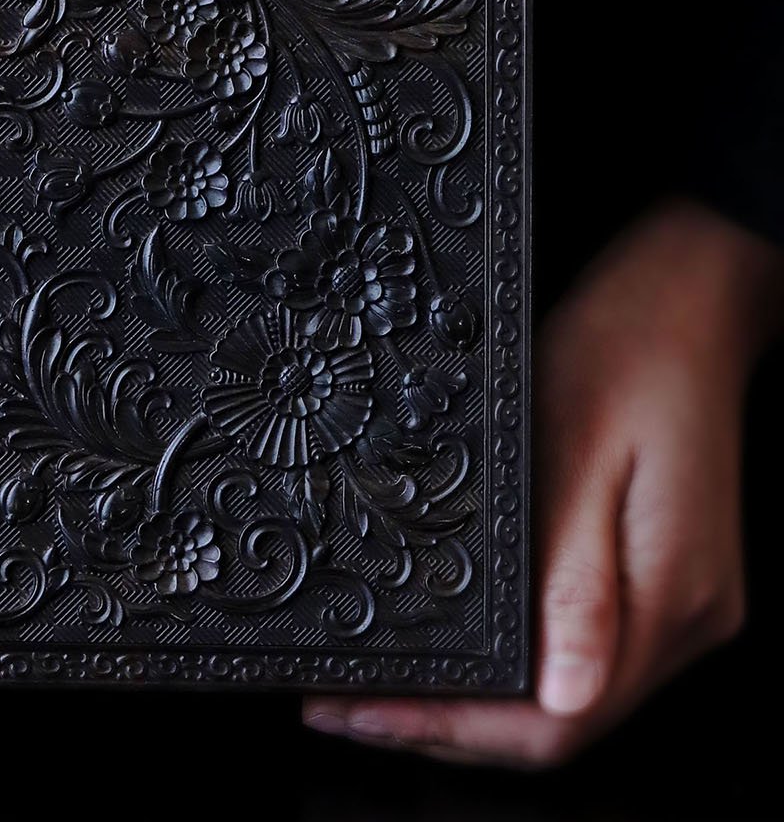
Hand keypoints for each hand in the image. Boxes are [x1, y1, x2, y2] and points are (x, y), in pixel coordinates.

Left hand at [303, 196, 783, 767]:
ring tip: (378, 686)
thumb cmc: (624, 349)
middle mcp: (686, 616)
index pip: (559, 722)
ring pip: (567, 696)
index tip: (360, 714)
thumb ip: (572, 578)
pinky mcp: (659, 574)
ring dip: (474, 705)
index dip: (453, 730)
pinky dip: (509, 661)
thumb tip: (560, 695)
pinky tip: (453, 643)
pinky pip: (578, 649)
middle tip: (343, 707)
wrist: (686, 297)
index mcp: (670, 594)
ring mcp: (678, 600)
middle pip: (560, 725)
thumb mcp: (577, 450)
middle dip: (447, 727)